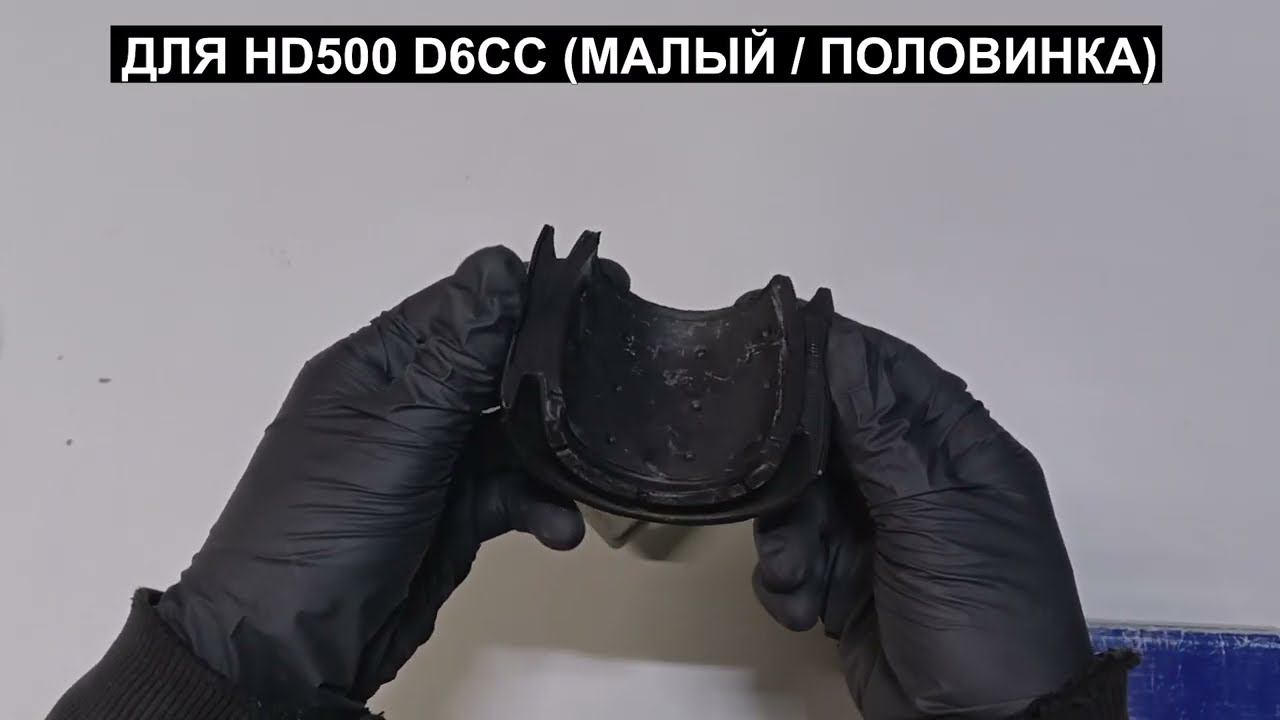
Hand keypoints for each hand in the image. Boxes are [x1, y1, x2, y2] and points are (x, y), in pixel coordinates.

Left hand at [155, 247, 585, 714]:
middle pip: (494, 366)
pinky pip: (514, 491)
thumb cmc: (317, 533)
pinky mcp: (454, 512)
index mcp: (374, 366)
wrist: (294, 651)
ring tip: (587, 457)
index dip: (523, 295)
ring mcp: (430, 461)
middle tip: (613, 363)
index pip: (461, 307)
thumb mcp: (397, 433)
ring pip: (514, 431)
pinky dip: (541, 504)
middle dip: (551, 370)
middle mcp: (404, 405)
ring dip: (552, 449)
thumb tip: (499, 267)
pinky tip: (558, 524)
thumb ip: (457, 355)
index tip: (590, 287)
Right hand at [752, 315, 1128, 717]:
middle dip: (796, 468)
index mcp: (960, 451)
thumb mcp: (934, 517)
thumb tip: (843, 341)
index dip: (838, 353)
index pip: (892, 375)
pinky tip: (804, 607)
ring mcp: (879, 532)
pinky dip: (789, 580)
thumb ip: (881, 431)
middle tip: (768, 481)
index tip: (777, 339)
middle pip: (832, 437)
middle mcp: (915, 482)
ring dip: (788, 537)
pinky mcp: (846, 580)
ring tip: (795, 573)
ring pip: (802, 499)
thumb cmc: (983, 615)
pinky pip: (795, 555)